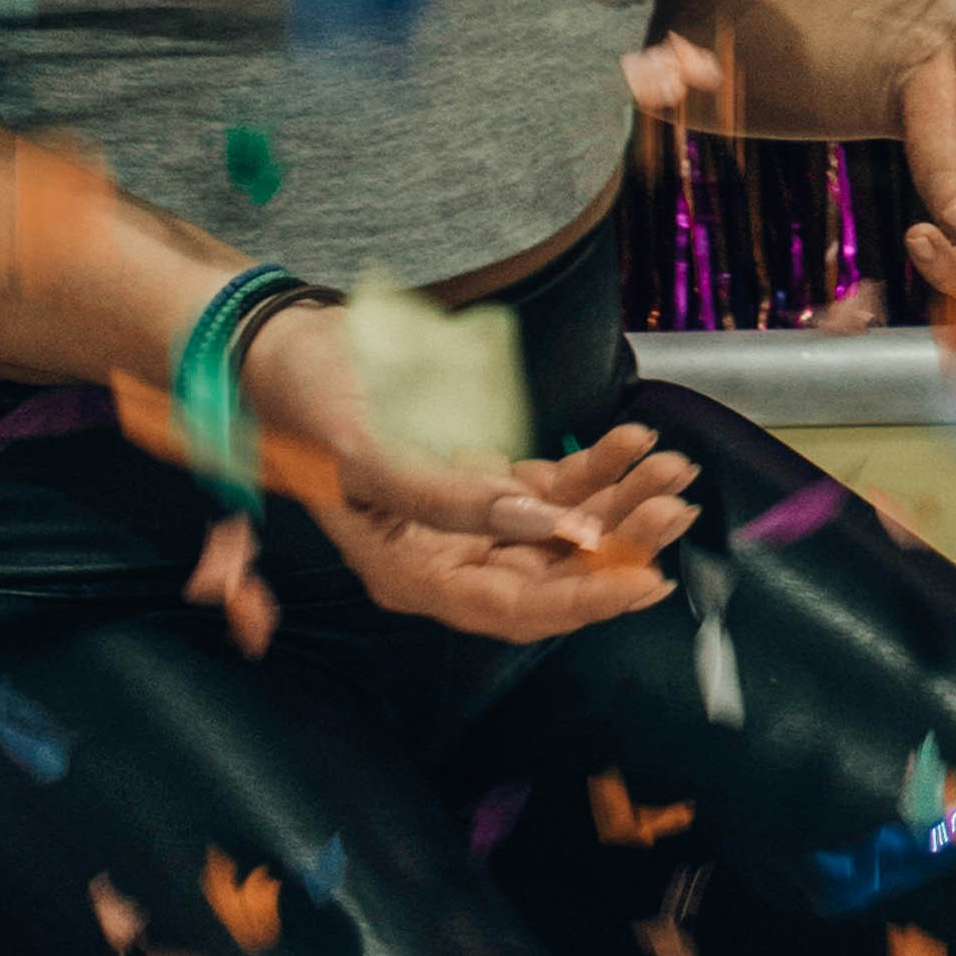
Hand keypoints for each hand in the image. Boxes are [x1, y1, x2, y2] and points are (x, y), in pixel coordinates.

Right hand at [237, 302, 695, 639]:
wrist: (283, 346)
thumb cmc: (304, 401)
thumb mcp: (365, 452)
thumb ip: (449, 497)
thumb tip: (546, 522)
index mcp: (408, 574)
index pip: (512, 608)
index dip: (581, 601)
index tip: (644, 581)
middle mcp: (446, 558)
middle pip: (551, 574)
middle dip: (619, 547)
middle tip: (673, 508)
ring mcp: (471, 520)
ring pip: (564, 529)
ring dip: (622, 502)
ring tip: (673, 469)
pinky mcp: (486, 481)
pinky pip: (555, 486)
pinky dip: (599, 466)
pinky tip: (633, 441)